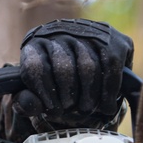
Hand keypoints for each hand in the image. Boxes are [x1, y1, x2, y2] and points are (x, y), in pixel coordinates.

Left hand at [18, 19, 133, 127]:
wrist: (88, 59)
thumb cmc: (56, 81)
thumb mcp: (38, 90)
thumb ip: (28, 101)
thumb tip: (28, 105)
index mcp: (36, 44)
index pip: (36, 66)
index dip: (45, 92)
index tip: (52, 110)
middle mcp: (61, 32)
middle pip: (64, 68)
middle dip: (68, 97)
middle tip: (72, 111)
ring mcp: (88, 32)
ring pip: (88, 68)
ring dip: (88, 96)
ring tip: (86, 110)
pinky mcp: (113, 38)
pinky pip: (110, 66)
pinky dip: (109, 91)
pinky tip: (106, 106)